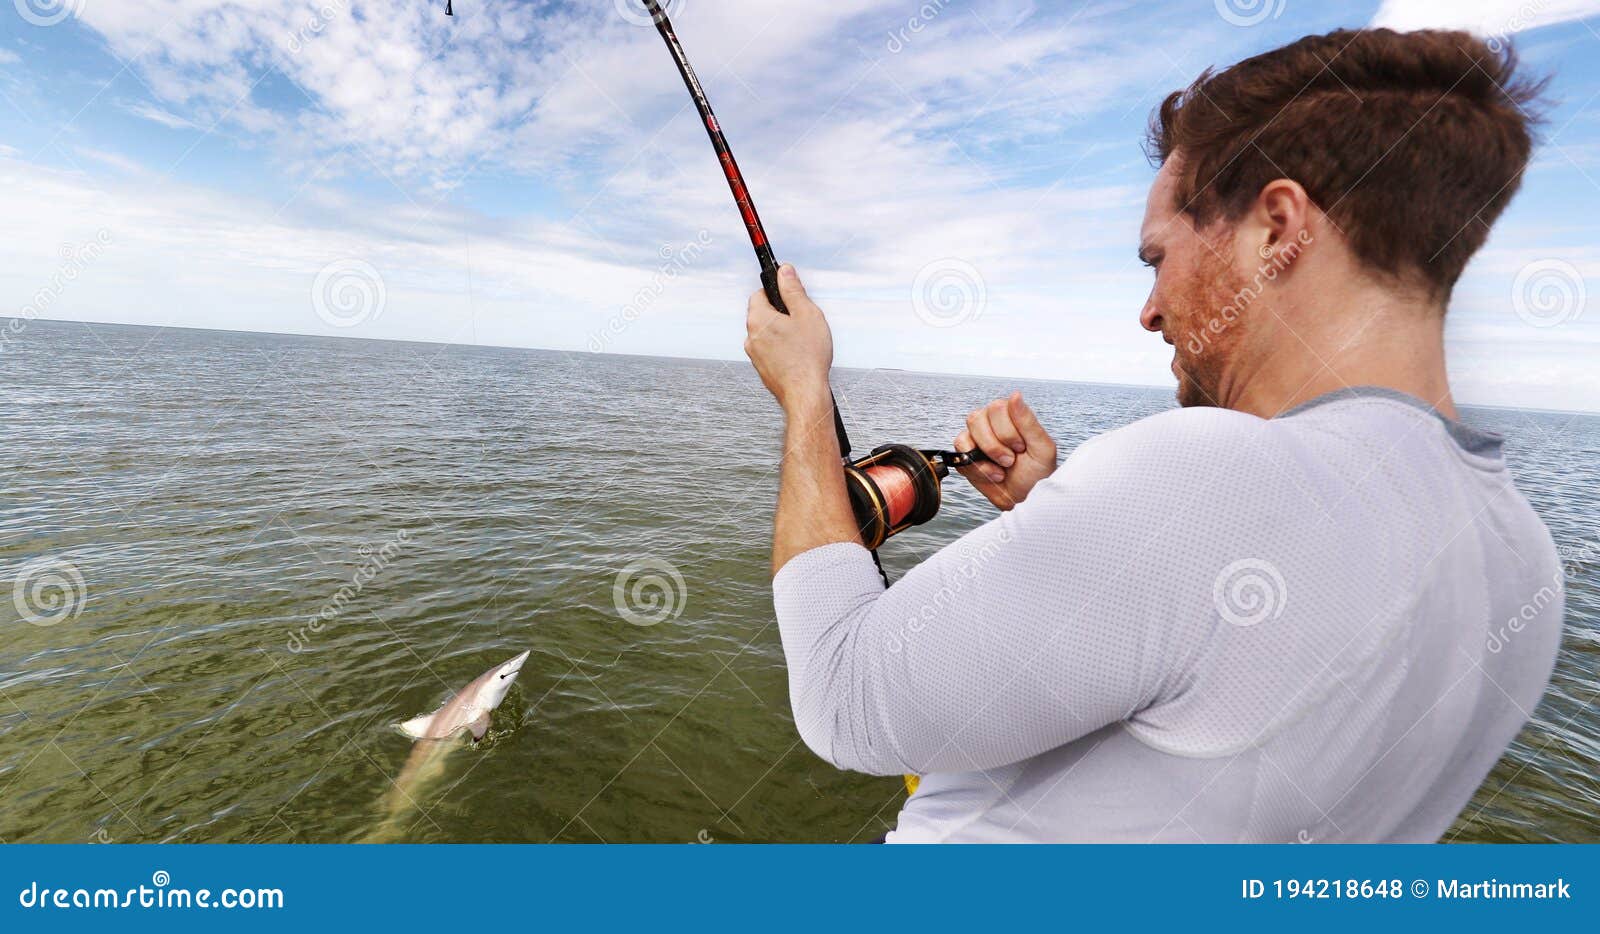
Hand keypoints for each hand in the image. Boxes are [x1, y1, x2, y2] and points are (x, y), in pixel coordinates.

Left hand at [745, 265, 832, 410]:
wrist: (805, 393)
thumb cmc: (808, 355)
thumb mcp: (806, 313)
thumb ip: (793, 290)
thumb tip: (784, 270)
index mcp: (758, 318)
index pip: (760, 293)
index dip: (777, 291)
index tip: (791, 295)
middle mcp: (750, 336)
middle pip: (763, 314)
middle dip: (781, 313)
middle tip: (802, 320)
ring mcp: (754, 355)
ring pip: (767, 334)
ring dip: (782, 332)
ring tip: (803, 341)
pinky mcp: (762, 370)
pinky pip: (770, 351)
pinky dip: (782, 349)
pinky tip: (799, 356)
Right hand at [955, 392, 1057, 509]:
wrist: (1026, 498)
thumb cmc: (1037, 473)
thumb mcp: (1041, 447)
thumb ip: (1027, 421)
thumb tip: (1015, 394)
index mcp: (1010, 415)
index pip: (996, 407)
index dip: (1007, 430)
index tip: (1021, 448)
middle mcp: (990, 423)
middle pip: (977, 418)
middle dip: (995, 445)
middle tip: (1011, 460)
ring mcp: (976, 439)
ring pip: (966, 434)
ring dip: (985, 456)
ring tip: (1002, 468)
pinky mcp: (966, 456)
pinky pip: (960, 453)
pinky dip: (976, 467)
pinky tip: (992, 473)